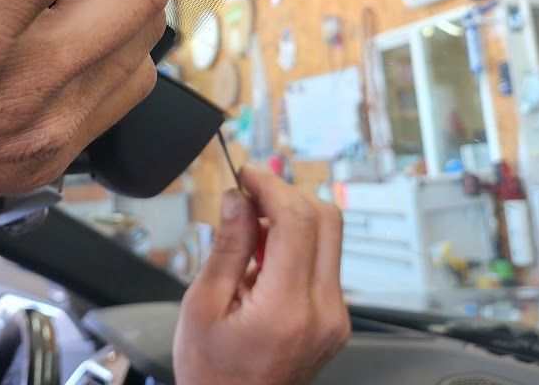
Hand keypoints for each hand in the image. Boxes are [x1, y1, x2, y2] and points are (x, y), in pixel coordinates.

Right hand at [173, 166, 348, 384]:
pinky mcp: (336, 318)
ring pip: (329, 237)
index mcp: (286, 308)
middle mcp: (323, 311)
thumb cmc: (212, 372)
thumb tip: (239, 198)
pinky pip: (325, 261)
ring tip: (251, 233)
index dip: (272, 186)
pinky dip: (298, 244)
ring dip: (293, 219)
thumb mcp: (202, 305)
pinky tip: (264, 259)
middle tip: (251, 193)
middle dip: (287, 195)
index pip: (297, 221)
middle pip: (327, 220)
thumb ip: (227, 247)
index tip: (248, 174)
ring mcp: (335, 316)